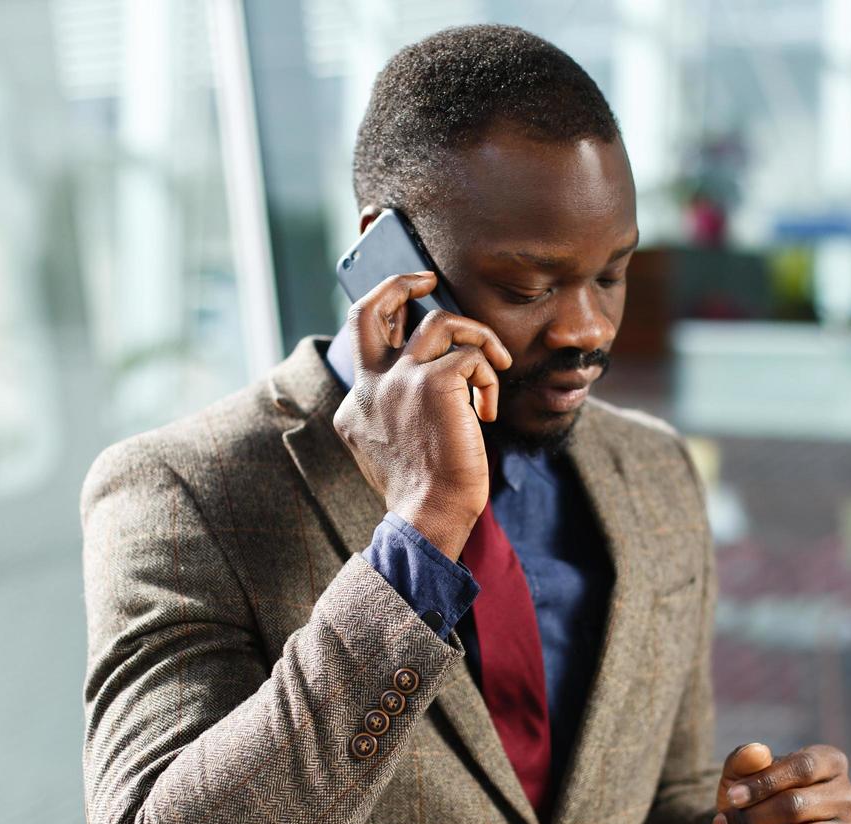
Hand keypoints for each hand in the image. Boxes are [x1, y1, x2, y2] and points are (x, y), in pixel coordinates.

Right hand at [332, 271, 512, 559]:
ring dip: (477, 337)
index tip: (410, 320)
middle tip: (429, 279)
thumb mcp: (392, 451)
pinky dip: (489, 378)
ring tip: (494, 366)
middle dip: (400, 282)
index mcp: (356, 403)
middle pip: (370, 309)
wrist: (428, 517)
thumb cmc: (422, 493)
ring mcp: (398, 381)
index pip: (365, 343)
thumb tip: (427, 389)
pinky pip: (472, 356)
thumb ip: (394, 415)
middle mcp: (369, 386)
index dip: (392, 325)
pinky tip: (487, 411)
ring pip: (440, 322)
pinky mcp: (434, 383)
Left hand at [712, 743, 850, 823]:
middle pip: (795, 806)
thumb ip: (743, 760)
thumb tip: (757, 752)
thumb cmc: (753, 806)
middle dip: (751, 819)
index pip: (802, 767)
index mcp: (830, 763)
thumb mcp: (738, 779)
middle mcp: (849, 796)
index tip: (732, 797)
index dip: (763, 783)